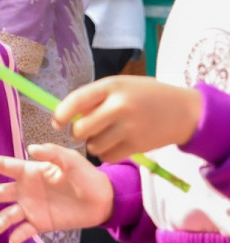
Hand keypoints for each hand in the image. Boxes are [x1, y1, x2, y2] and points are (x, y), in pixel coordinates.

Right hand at [0, 143, 113, 242]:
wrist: (102, 201)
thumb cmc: (86, 176)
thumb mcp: (71, 160)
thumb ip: (52, 153)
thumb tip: (31, 148)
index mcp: (29, 171)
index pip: (3, 166)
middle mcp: (25, 190)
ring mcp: (32, 207)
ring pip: (9, 213)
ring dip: (1, 220)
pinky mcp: (41, 223)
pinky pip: (25, 230)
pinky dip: (18, 235)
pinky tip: (13, 240)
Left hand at [54, 75, 202, 162]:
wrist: (184, 111)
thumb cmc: (145, 95)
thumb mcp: (121, 85)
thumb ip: (96, 97)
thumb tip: (67, 114)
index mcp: (111, 86)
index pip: (76, 101)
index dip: (61, 114)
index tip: (57, 122)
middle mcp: (119, 106)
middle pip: (81, 128)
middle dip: (76, 133)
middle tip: (79, 132)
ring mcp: (129, 127)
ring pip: (93, 145)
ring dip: (92, 144)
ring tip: (102, 136)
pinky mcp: (137, 145)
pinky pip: (108, 156)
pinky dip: (105, 154)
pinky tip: (112, 146)